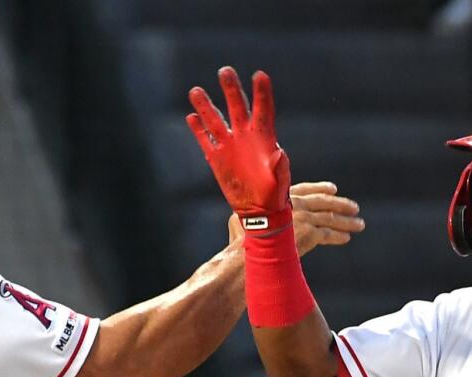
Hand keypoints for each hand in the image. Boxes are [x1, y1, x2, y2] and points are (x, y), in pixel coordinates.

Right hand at [187, 66, 290, 225]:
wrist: (259, 210)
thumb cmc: (275, 194)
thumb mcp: (281, 182)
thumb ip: (281, 168)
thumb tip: (279, 154)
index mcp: (264, 137)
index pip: (263, 109)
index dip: (262, 92)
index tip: (260, 75)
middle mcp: (245, 135)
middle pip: (237, 107)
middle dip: (231, 90)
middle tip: (225, 71)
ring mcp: (229, 145)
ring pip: (215, 120)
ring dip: (206, 105)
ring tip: (196, 91)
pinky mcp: (216, 158)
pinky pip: (205, 140)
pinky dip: (198, 129)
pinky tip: (191, 116)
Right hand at [229, 182, 363, 254]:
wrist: (249, 254)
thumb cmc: (242, 239)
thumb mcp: (242, 218)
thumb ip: (255, 212)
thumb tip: (254, 214)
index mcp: (280, 198)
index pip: (304, 189)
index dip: (319, 189)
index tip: (333, 189)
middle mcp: (294, 204)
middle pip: (323, 202)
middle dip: (340, 204)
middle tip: (354, 207)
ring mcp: (303, 218)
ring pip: (330, 218)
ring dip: (346, 221)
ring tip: (359, 224)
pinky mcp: (310, 234)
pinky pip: (328, 234)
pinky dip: (338, 236)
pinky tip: (347, 237)